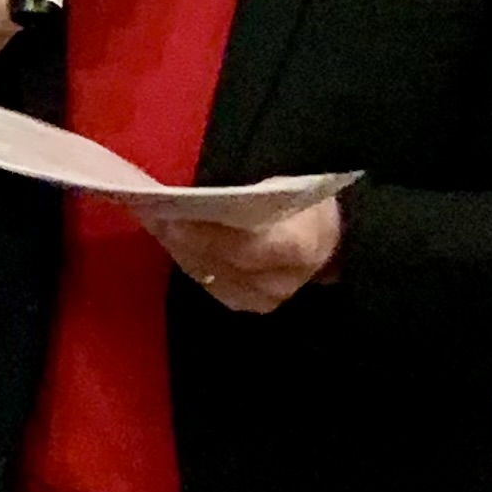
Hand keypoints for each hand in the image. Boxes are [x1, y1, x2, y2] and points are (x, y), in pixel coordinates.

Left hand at [139, 195, 344, 314]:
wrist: (337, 235)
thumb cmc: (310, 201)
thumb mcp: (289, 186)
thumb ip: (251, 195)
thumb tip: (202, 196)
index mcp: (297, 246)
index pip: (245, 247)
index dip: (207, 235)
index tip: (174, 217)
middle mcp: (281, 281)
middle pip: (221, 264)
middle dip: (183, 240)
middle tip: (154, 216)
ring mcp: (267, 298)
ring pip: (211, 276)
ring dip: (181, 251)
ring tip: (158, 226)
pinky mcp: (254, 305)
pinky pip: (214, 286)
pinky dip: (193, 262)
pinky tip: (175, 244)